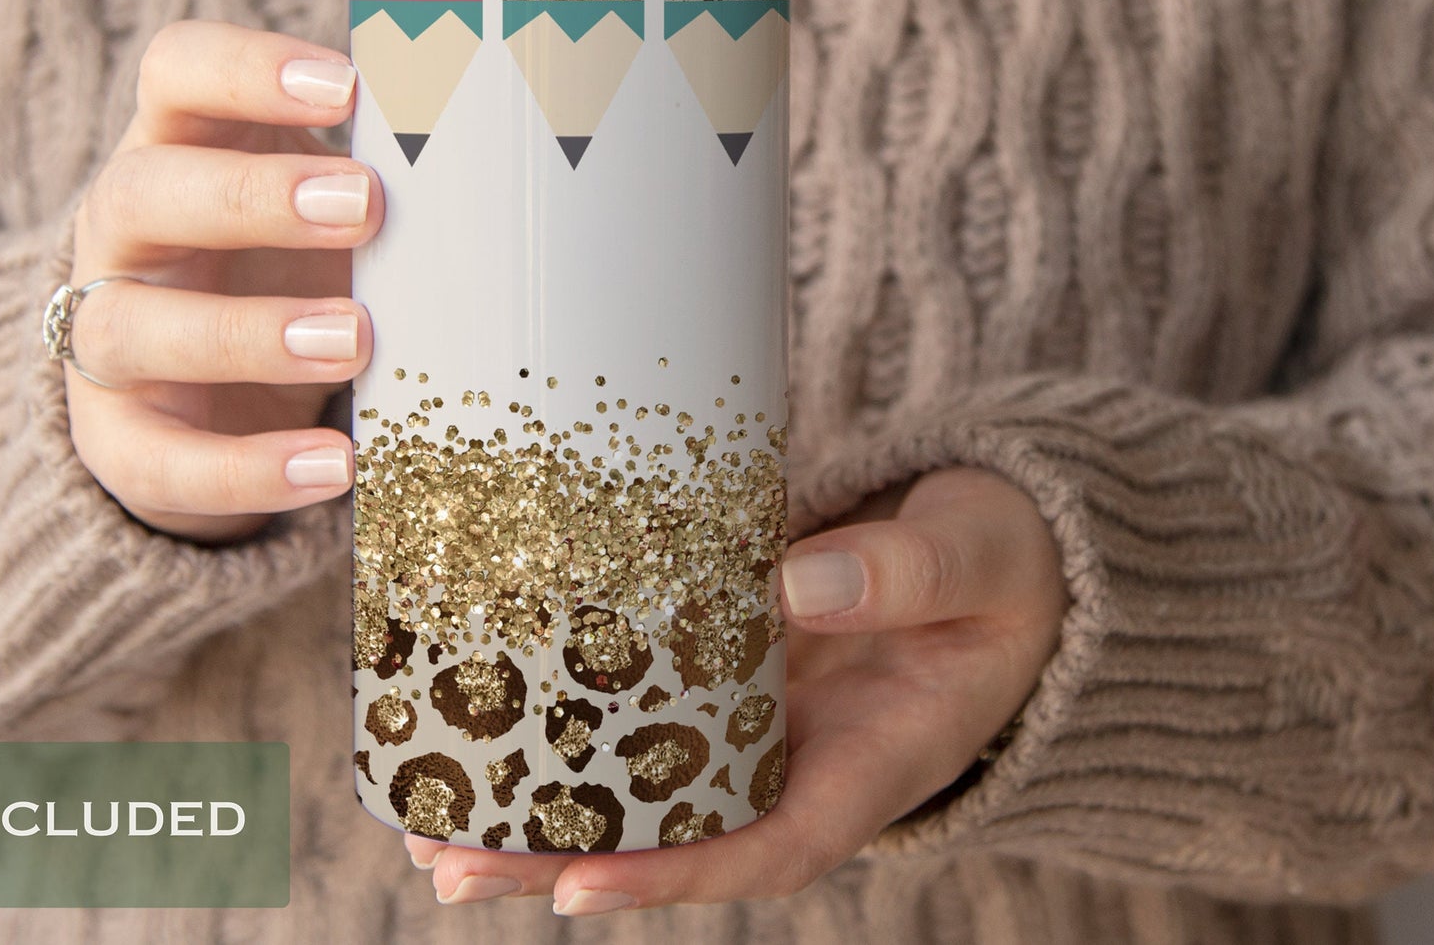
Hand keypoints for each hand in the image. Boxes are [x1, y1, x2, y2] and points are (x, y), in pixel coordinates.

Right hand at [62, 20, 379, 542]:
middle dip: (251, 197)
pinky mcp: (119, 440)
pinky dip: (249, 468)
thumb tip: (520, 166)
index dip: (245, 70)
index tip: (346, 88)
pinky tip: (336, 466)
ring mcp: (107, 336)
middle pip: (140, 192)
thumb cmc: (292, 262)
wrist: (212, 396)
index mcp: (179, 145)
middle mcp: (123, 232)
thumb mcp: (328, 205)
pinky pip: (159, 462)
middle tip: (365, 206)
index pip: (176, 72)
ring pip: (128, 327)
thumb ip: (388, 178)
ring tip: (354, 341)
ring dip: (245, 334)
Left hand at [408, 465, 1067, 910]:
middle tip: (448, 865)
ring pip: (637, 781)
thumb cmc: (1005, 563)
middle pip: (673, 834)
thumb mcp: (982, 559)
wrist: (1001, 546)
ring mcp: (756, 716)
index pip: (765, 847)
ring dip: (538, 806)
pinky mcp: (725, 661)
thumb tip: (792, 585)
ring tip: (428, 821)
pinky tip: (485, 712)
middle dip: (559, 860)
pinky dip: (566, 716)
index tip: (576, 888)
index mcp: (870, 764)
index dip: (671, 877)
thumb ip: (908, 573)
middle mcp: (797, 758)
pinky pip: (640, 701)